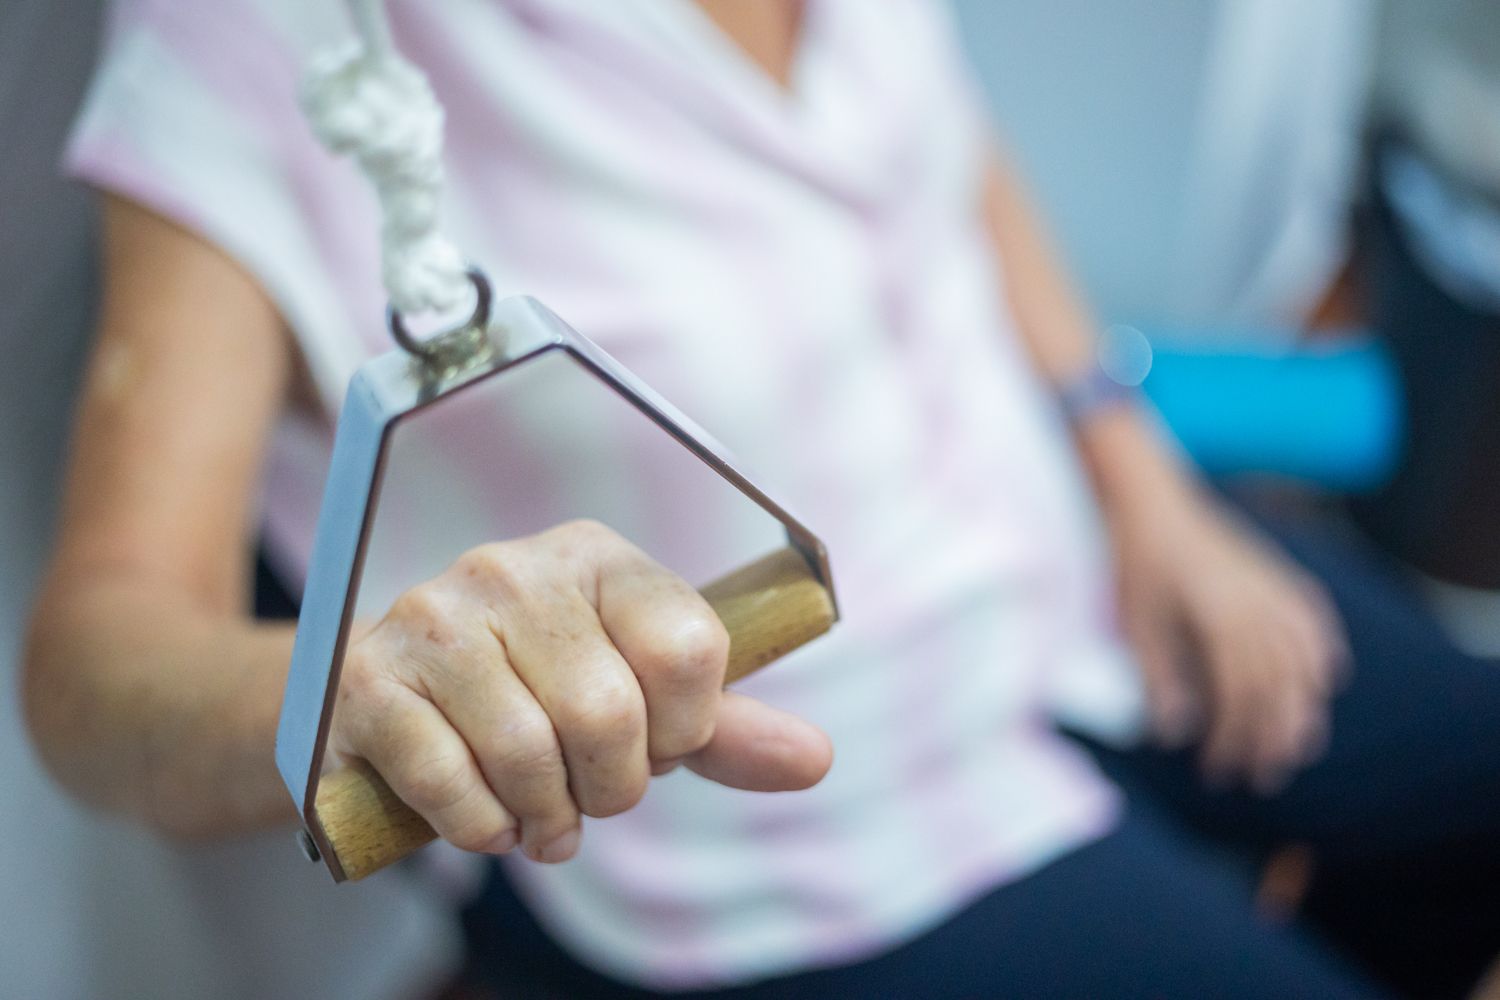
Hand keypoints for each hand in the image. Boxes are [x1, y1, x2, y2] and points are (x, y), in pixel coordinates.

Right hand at [327, 520, 832, 862]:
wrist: (389, 698)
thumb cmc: (534, 696)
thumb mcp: (637, 700)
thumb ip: (721, 728)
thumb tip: (814, 758)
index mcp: (598, 557)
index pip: (689, 647)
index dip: (685, 729)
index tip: (657, 744)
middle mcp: (513, 568)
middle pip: (609, 712)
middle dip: (612, 787)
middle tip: (590, 797)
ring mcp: (434, 616)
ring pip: (529, 751)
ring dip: (546, 818)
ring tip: (542, 819)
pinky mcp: (370, 680)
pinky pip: (451, 783)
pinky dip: (482, 828)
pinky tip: (487, 818)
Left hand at [1112, 487, 1348, 793]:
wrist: (1149, 498)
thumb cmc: (1135, 559)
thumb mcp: (1136, 621)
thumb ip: (1158, 676)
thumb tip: (1174, 734)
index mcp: (1224, 621)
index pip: (1241, 697)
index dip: (1233, 740)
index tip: (1215, 771)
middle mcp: (1259, 607)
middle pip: (1280, 687)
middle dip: (1271, 738)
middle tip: (1261, 777)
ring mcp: (1272, 587)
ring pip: (1303, 660)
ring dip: (1302, 707)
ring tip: (1295, 746)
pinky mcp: (1273, 573)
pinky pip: (1311, 618)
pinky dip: (1320, 652)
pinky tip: (1324, 677)